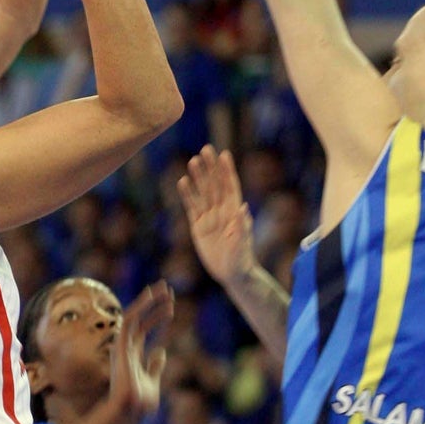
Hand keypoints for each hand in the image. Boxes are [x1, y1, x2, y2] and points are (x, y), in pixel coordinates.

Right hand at [108, 281, 172, 420]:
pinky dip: (139, 306)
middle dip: (154, 304)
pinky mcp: (120, 345)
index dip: (158, 317)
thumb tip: (161, 351)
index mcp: (133, 354)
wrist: (129, 411)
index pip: (146, 330)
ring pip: (135, 315)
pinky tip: (150, 295)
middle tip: (168, 290)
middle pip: (141, 319)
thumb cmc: (140, 402)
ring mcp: (123, 345)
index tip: (171, 307)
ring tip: (164, 288)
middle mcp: (127, 347)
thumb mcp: (152, 381)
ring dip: (149, 300)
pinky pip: (129, 320)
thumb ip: (155, 366)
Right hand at [177, 146, 257, 285]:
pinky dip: (187, 194)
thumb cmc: (241, 259)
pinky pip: (191, 207)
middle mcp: (222, 211)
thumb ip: (242, 226)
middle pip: (214, 184)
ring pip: (202, 192)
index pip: (230, 186)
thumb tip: (243, 207)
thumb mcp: (242, 243)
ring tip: (192, 161)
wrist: (231, 274)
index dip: (227, 170)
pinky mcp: (198, 226)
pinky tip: (182, 181)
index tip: (224, 154)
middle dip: (210, 167)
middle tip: (205, 149)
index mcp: (234, 211)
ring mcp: (209, 217)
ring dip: (198, 177)